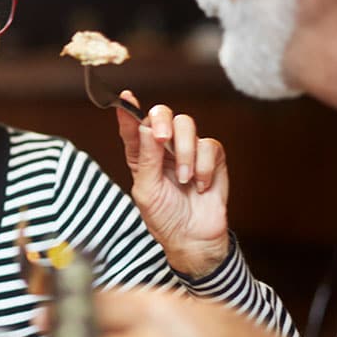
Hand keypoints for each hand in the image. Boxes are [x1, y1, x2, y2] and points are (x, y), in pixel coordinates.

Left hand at [115, 96, 228, 276]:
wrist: (194, 238)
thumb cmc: (164, 217)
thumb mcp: (147, 191)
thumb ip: (147, 159)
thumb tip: (146, 128)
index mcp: (141, 154)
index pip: (133, 126)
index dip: (128, 110)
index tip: (125, 98)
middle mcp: (163, 148)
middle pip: (162, 114)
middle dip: (162, 121)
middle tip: (163, 139)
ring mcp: (187, 150)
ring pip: (186, 124)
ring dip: (185, 152)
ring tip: (184, 179)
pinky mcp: (211, 157)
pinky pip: (209, 145)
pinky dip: (203, 167)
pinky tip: (200, 185)